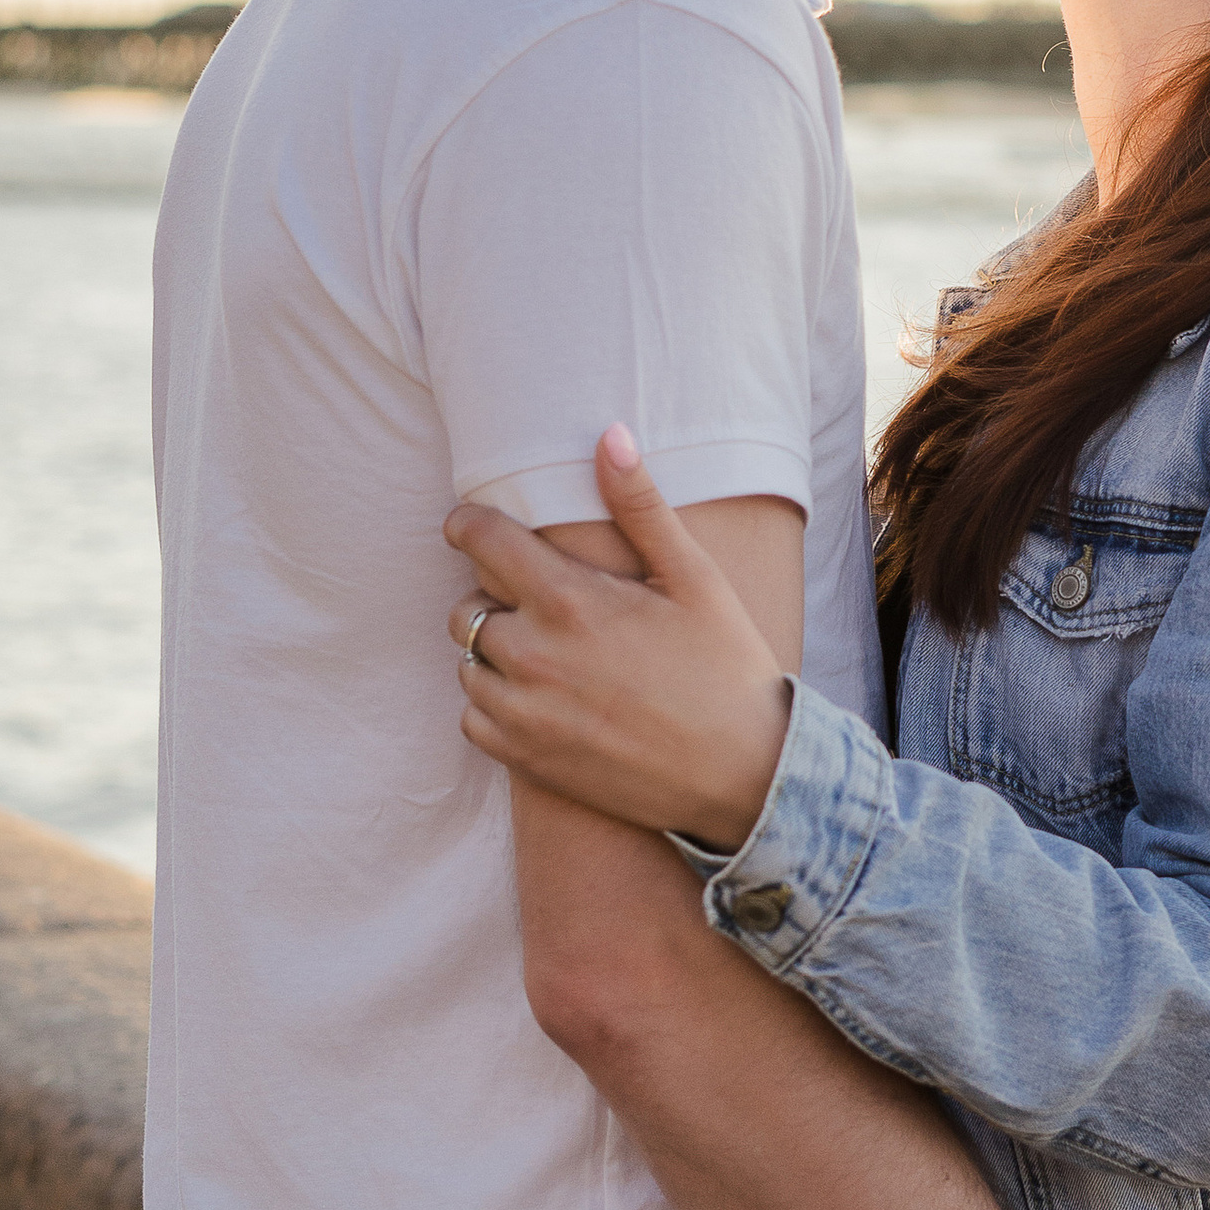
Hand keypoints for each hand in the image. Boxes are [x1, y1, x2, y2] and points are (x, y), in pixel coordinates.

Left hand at [446, 428, 793, 847]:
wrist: (743, 774)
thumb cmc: (725, 666)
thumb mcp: (694, 577)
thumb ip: (641, 506)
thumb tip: (610, 435)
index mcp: (568, 600)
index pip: (480, 540)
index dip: (468, 523)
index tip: (471, 524)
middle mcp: (531, 655)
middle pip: (466, 604)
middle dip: (493, 593)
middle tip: (542, 600)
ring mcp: (523, 712)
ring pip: (467, 662)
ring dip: (492, 650)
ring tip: (547, 650)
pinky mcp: (525, 759)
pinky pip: (473, 718)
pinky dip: (493, 704)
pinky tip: (541, 697)